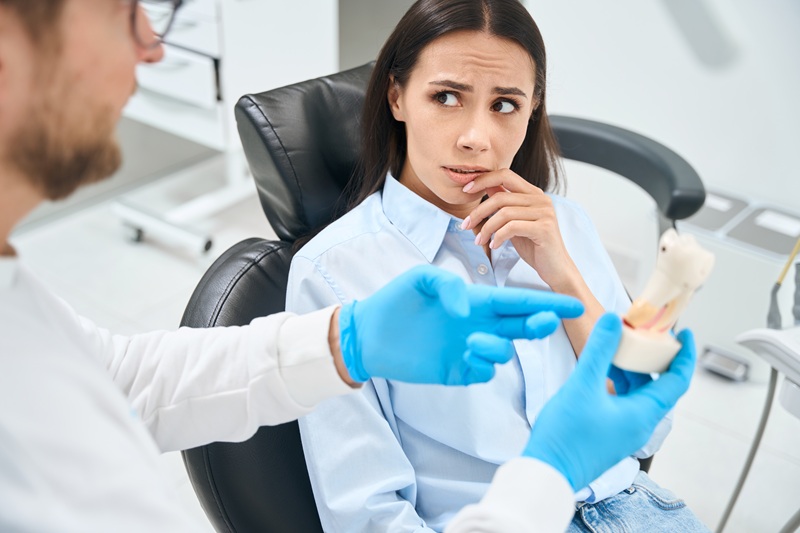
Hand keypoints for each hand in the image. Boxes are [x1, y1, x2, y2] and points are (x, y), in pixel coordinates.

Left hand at [339, 265, 583, 384]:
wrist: (368, 335)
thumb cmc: (394, 302)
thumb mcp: (420, 279)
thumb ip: (448, 284)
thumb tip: (469, 307)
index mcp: (475, 301)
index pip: (518, 301)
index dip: (546, 302)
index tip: (574, 303)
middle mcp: (478, 324)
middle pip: (521, 325)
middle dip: (539, 324)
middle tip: (545, 322)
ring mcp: (469, 349)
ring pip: (504, 351)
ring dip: (498, 347)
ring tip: (472, 341)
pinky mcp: (457, 371)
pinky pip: (484, 372)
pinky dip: (483, 365)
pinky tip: (466, 356)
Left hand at [461, 169, 577, 288]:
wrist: (555, 268)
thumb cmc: (534, 245)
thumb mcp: (514, 221)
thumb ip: (504, 204)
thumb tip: (486, 185)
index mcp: (533, 193)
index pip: (505, 175)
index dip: (483, 179)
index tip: (466, 190)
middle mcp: (541, 199)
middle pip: (500, 196)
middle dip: (478, 211)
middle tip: (465, 225)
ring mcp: (544, 213)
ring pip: (504, 213)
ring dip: (486, 228)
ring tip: (479, 241)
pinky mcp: (544, 228)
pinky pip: (512, 227)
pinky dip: (498, 236)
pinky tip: (494, 245)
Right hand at [522, 313, 695, 490]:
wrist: (547, 472)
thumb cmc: (566, 436)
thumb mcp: (582, 385)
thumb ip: (599, 350)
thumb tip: (613, 319)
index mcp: (643, 414)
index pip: (677, 381)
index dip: (684, 355)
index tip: (683, 333)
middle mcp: (640, 423)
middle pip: (656, 384)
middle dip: (648, 356)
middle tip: (638, 333)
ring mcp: (625, 430)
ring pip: (637, 392)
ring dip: (629, 368)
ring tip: (613, 347)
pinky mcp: (610, 432)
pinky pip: (622, 401)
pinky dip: (616, 382)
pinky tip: (598, 370)